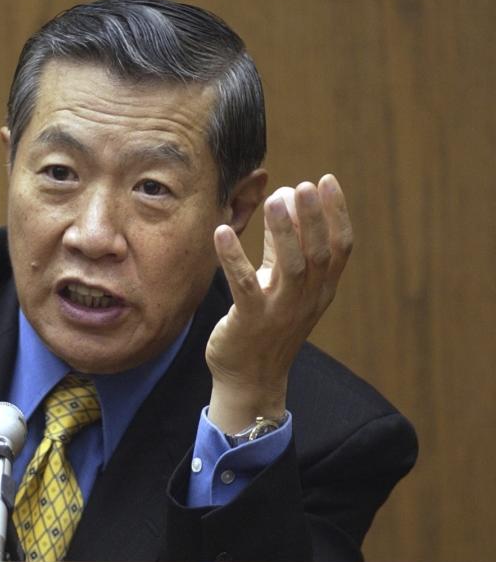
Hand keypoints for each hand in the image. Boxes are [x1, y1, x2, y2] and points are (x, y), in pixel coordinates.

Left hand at [205, 174, 352, 432]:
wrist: (249, 381)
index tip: (327, 180)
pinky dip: (234, 258)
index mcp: (320, 289)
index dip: (336, 213)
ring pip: (290, 267)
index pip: (339, 247)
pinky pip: (244, 286)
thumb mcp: (281, 284)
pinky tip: (221, 232)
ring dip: (283, 232)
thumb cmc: (265, 326)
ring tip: (274, 199)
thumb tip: (283, 199)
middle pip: (318, 253)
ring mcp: (280, 312)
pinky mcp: (250, 321)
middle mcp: (306, 300)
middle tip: (304, 184)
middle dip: (313, 217)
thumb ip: (282, 245)